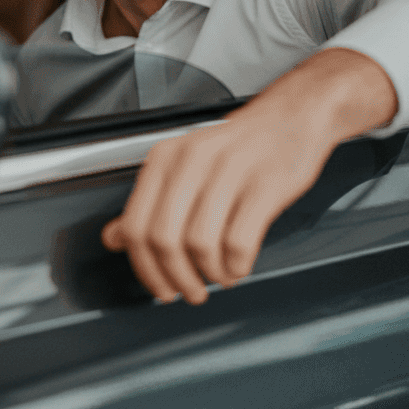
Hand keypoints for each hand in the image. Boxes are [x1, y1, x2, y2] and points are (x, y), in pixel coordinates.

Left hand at [101, 48, 397, 303]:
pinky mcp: (265, 185)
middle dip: (177, 279)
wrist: (294, 116)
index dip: (145, 268)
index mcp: (166, 159)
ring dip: (210, 274)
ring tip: (220, 276)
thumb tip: (114, 238)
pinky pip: (240, 241)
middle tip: (190, 292)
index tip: (159, 287)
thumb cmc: (239, 146)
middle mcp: (192, 161)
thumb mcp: (184, 165)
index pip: (136, 226)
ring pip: (201, 244)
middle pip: (164, 240)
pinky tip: (240, 265)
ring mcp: (230, 171)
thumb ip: (148, 202)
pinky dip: (237, 266)